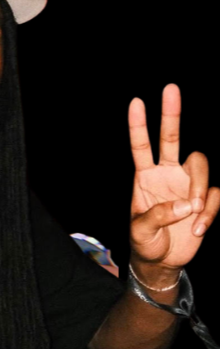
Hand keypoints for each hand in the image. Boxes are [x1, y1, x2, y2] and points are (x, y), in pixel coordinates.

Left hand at [128, 84, 218, 270]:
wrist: (162, 260)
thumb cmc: (145, 242)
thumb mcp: (141, 231)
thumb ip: (158, 215)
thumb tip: (186, 204)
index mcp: (145, 176)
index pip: (141, 146)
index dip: (138, 125)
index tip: (136, 101)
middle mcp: (167, 173)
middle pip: (172, 138)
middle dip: (171, 114)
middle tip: (170, 87)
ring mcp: (187, 185)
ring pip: (200, 166)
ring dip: (199, 189)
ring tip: (194, 215)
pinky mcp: (204, 200)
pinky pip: (213, 196)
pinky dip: (208, 214)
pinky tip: (197, 230)